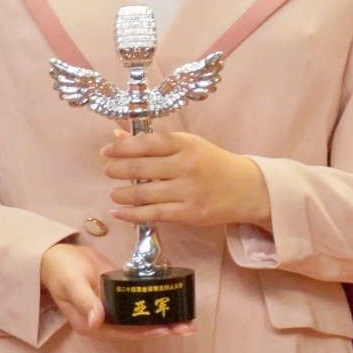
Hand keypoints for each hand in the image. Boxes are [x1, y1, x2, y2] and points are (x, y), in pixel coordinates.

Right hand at [39, 241, 192, 337]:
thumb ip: (85, 302)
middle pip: (137, 329)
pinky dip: (155, 303)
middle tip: (187, 327)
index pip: (123, 332)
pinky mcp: (118, 295)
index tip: (165, 329)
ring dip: (163, 318)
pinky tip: (172, 301)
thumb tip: (96, 321)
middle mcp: (104, 321)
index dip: (145, 332)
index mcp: (92, 324)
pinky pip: (138, 302)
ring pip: (141, 317)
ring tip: (187, 321)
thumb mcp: (71, 284)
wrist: (56, 254)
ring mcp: (112, 308)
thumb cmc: (60, 270)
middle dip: (162, 328)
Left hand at [102, 129, 271, 228]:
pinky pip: (153, 214)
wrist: (246, 188)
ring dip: (121, 194)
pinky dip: (131, 215)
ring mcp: (188, 191)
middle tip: (108, 172)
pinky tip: (118, 212)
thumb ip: (153, 143)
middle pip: (140, 168)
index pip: (146, 143)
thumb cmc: (211, 163)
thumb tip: (117, 137)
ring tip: (115, 193)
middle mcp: (185, 165)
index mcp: (185, 144)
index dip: (122, 148)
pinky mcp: (189, 213)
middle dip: (116, 170)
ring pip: (143, 194)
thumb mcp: (187, 145)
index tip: (106, 152)